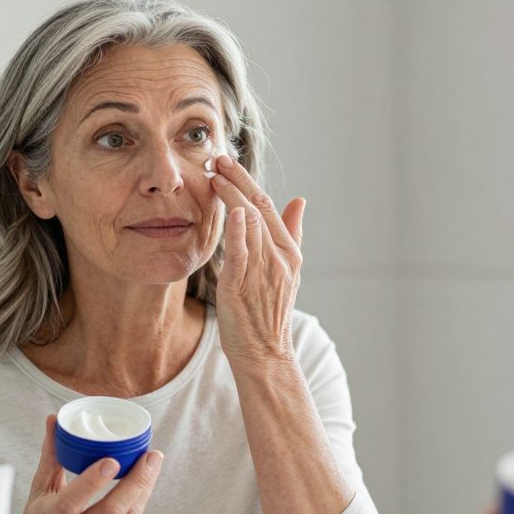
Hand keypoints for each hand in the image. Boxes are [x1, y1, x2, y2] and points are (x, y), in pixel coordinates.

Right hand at [6, 415, 162, 513]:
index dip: (92, 483)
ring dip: (144, 489)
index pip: (71, 504)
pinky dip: (140, 499)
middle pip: (110, 513)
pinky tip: (146, 480)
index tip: (112, 460)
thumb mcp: (39, 489)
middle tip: (150, 456)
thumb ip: (51, 455)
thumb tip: (54, 419)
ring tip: (153, 462)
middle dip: (135, 482)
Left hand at [209, 154, 304, 368]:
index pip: (268, 206)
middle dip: (237, 180)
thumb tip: (300, 200)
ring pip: (249, 225)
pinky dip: (238, 232)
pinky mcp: (242, 286)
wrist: (266, 354)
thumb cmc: (270, 312)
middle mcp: (279, 258)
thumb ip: (293, 233)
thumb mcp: (289, 271)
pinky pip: (242, 254)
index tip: (229, 163)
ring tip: (212, 176)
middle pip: (258, 209)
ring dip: (230, 197)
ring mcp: (262, 272)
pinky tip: (231, 212)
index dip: (247, 181)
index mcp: (290, 252)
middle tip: (217, 159)